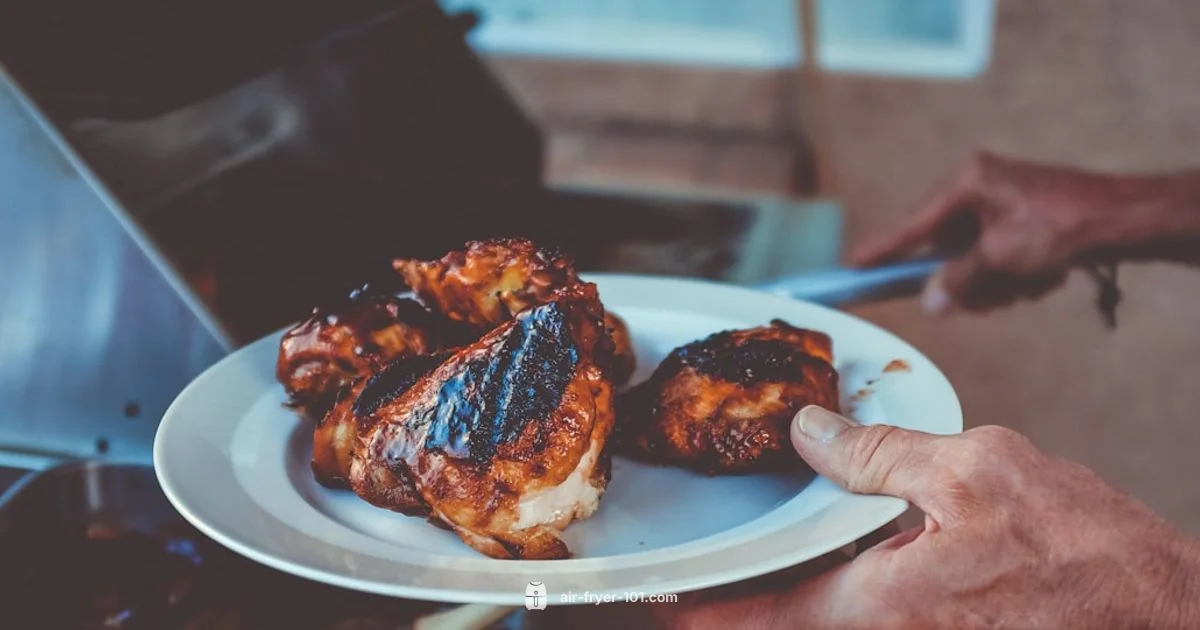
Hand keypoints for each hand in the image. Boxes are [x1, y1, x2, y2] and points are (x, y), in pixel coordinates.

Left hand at [659, 407, 1199, 628]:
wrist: (1160, 620)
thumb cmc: (1085, 557)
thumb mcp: (977, 470)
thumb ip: (880, 453)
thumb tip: (810, 432)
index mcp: (869, 608)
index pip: (742, 620)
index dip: (678, 610)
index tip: (633, 597)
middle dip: (713, 609)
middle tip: (661, 583)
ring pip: (806, 627)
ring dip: (762, 603)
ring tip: (726, 571)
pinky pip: (849, 621)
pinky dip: (812, 596)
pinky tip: (817, 560)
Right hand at [852, 151, 1199, 312]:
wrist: (1123, 220)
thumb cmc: (1059, 226)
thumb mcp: (999, 257)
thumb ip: (958, 280)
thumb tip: (930, 302)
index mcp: (966, 183)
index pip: (911, 225)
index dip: (881, 251)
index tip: (851, 267)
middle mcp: (980, 190)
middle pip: (946, 251)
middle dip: (967, 280)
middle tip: (985, 295)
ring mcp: (1002, 208)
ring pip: (975, 263)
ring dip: (996, 283)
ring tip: (1025, 284)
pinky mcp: (1023, 224)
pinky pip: (1000, 262)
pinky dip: (1016, 277)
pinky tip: (1042, 277)